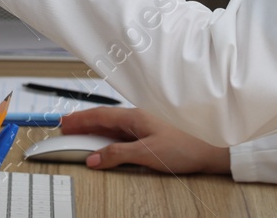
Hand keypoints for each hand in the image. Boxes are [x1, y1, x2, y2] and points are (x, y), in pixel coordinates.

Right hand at [58, 107, 230, 174]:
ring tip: (79, 135)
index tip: (62, 124)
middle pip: (103, 119)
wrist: (213, 148)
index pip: (99, 116)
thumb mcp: (147, 153)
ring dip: (94, 130)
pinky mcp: (151, 135)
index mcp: (134, 116)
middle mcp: (138, 118)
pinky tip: (105, 143)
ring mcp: (144, 126)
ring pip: (112, 126)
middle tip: (64, 128)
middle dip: (82, 123)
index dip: (79, 120)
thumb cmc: (186, 146)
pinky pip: (122, 134)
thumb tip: (94, 159)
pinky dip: (107, 137)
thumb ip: (118, 155)